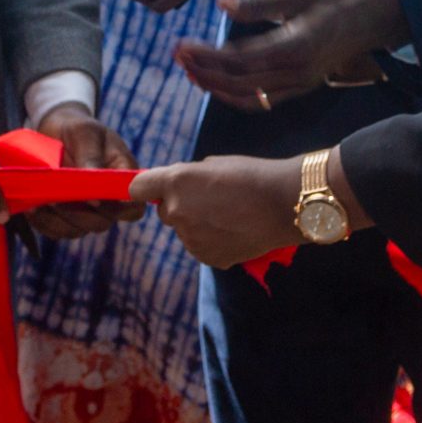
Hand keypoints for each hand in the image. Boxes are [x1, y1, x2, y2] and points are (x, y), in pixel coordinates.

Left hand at [25, 102, 141, 239]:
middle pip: (101, 223)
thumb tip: (96, 188)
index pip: (132, 208)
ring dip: (57, 220)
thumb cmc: (78, 129)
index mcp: (124, 181)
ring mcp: (86, 212)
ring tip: (38, 202)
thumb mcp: (87, 133)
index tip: (94, 199)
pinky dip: (43, 222)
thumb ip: (92, 157)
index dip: (117, 210)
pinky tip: (32, 208)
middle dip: (78, 214)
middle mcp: (108, 202)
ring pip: (77, 230)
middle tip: (56, 199)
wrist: (56, 131)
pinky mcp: (64, 217)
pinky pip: (56, 230)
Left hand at [130, 155, 305, 269]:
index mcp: (175, 182)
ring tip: (229, 216)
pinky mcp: (207, 257)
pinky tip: (234, 231)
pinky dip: (211, 240)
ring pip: (184, 231)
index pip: (138, 188)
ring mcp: (190, 238)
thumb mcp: (213, 165)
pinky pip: (201, 246)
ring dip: (197, 224)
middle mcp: (176, 212)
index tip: (156, 189)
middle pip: (164, 212)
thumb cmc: (252, 175)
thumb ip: (188, 177)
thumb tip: (178, 186)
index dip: (147, 187)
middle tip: (210, 200)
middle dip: (180, 206)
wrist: (284, 204)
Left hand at [176, 0, 407, 112]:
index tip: (182, 45)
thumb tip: (221, 2)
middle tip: (178, 57)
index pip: (238, 59)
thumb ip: (257, 1)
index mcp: (293, 47)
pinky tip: (219, 84)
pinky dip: (236, 96)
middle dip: (204, 71)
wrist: (372, 19)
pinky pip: (263, 101)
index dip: (207, 55)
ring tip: (191, 71)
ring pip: (249, 97)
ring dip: (216, 87)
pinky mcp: (301, 87)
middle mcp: (295, 73)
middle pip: (238, 82)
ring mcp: (299, 85)